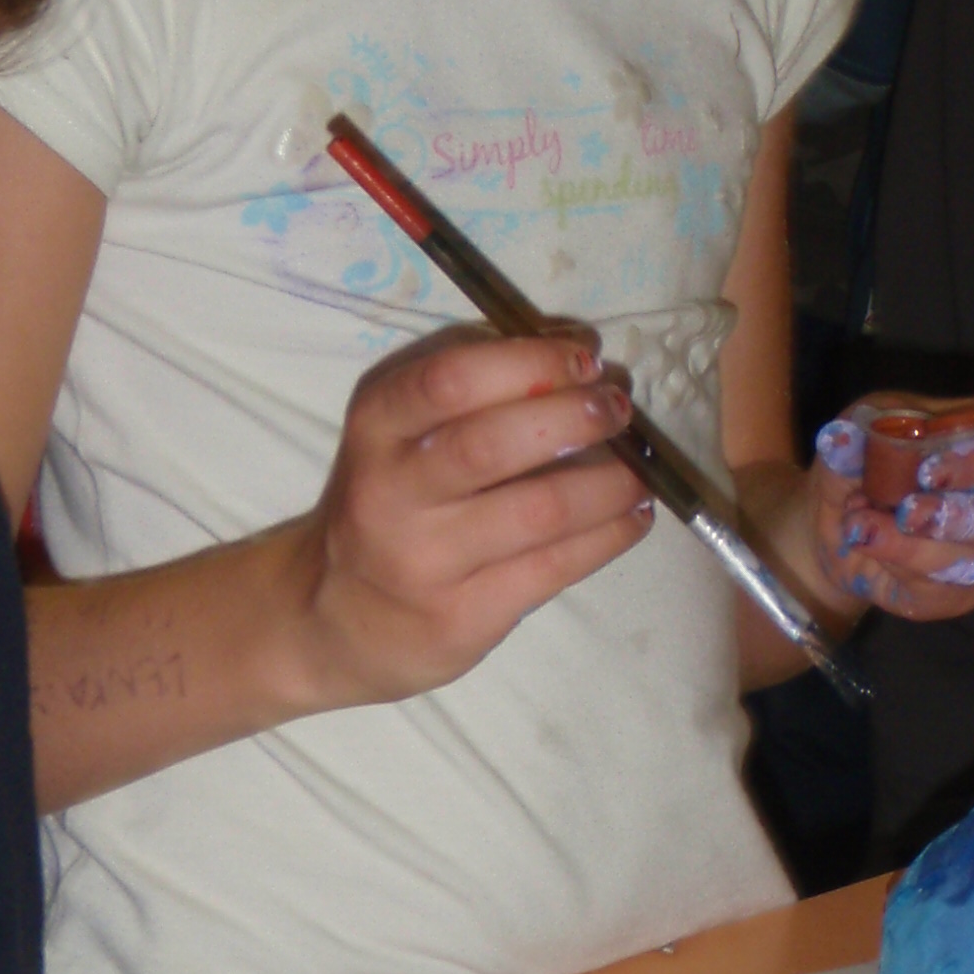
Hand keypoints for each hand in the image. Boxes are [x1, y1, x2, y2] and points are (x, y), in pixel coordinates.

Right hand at [287, 327, 653, 707]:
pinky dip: (609, 536)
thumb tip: (578, 354)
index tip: (583, 356)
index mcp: (376, 429)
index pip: (449, 379)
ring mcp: (425, 562)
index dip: (529, 362)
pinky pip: (555, 568)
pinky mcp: (463, 617)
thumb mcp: (400, 437)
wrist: (336, 619)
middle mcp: (390, 494)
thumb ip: (472, 392)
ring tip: (637, 472)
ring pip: (538, 511)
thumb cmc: (390, 506)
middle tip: (618, 409)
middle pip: (491, 444)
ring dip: (608, 483)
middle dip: (574, 417)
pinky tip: (631, 518)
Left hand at [809, 392, 973, 620]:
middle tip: (904, 513)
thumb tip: (844, 440)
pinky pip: (946, 594)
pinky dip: (899, 570)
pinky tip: (870, 548)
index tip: (928, 472)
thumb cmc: (873, 455)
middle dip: (958, 518)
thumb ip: (861, 431)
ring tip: (861, 527)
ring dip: (915, 549)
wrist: (845, 516)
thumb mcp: (862, 427)